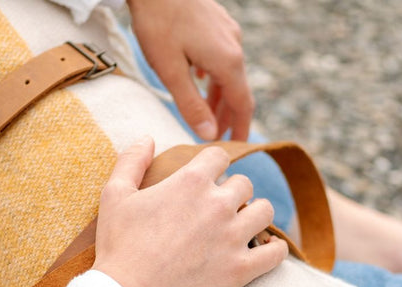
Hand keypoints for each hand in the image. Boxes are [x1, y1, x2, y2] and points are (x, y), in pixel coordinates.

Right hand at [93, 137, 286, 286]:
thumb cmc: (119, 247)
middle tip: (220, 209)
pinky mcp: (241, 269)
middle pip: (244, 184)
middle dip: (233, 193)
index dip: (213, 165)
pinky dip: (274, 249)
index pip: (219, 156)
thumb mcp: (115, 196)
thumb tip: (147, 137)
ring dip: (255, 215)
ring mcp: (233, 237)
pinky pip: (275, 252)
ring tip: (243, 225)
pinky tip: (265, 250)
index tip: (208, 178)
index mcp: (190, 182)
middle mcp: (218, 205)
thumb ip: (132, 161)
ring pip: (264, 211)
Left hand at [128, 0, 253, 141]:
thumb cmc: (158, 22)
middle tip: (214, 136)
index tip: (238, 149)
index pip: (243, 105)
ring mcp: (227, 32)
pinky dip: (214, 75)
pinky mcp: (217, 22)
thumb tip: (209, 135)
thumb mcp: (171, 71)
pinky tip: (200, 78)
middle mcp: (234, 46)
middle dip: (226, 116)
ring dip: (218, 95)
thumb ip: (191, 104)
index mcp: (227, 61)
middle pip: (237, 90)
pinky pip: (222, 56)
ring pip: (228, 72)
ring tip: (205, 113)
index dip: (240, 129)